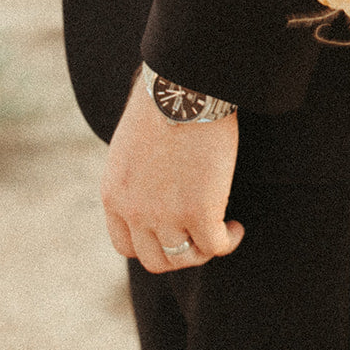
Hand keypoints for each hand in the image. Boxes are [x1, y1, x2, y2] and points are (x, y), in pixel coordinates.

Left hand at [100, 75, 242, 272]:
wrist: (183, 90)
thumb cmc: (163, 102)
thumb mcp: (131, 144)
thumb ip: (136, 173)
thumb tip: (155, 177)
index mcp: (114, 194)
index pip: (125, 245)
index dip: (151, 244)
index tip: (172, 232)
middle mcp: (135, 212)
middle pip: (155, 259)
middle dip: (179, 252)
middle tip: (199, 236)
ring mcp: (166, 216)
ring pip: (186, 257)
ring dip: (204, 249)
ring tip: (222, 229)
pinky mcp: (200, 213)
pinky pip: (215, 246)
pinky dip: (228, 240)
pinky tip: (235, 227)